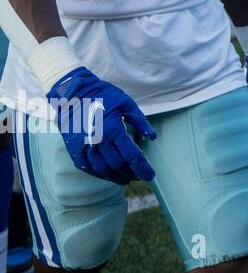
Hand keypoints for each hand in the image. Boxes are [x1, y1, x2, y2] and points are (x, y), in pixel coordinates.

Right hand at [47, 67, 156, 184]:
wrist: (71, 92)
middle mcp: (98, 142)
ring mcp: (84, 147)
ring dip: (116, 177)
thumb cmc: (102, 94)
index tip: (151, 175)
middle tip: (141, 177)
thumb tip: (152, 137)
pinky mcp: (74, 150)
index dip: (142, 168)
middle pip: (119, 165)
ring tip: (127, 179)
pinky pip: (88, 167)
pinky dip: (100, 174)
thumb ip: (140, 122)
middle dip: (132, 173)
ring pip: (103, 169)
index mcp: (113, 130)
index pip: (132, 156)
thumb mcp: (126, 103)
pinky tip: (109, 176)